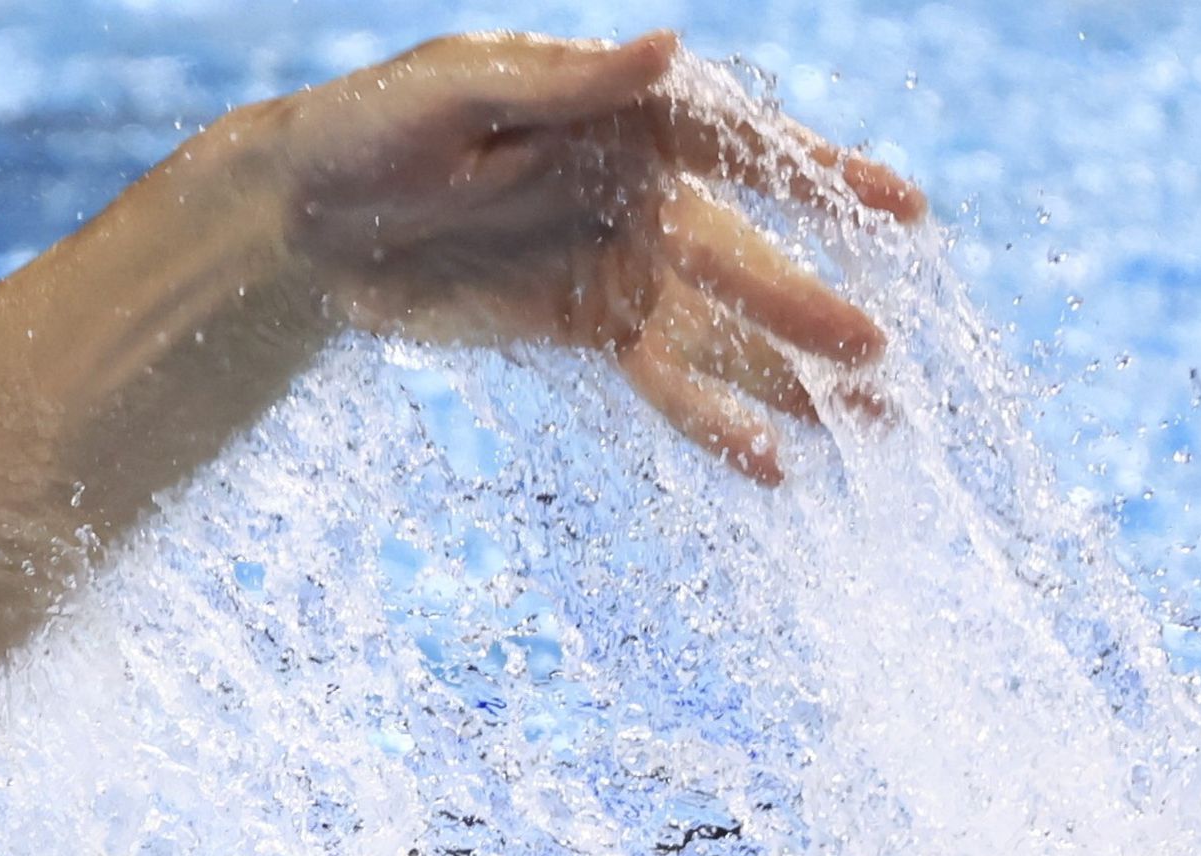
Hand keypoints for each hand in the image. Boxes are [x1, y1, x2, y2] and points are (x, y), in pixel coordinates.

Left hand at [262, 29, 923, 482]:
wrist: (297, 215)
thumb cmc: (372, 125)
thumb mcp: (459, 90)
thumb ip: (567, 83)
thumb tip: (668, 48)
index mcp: (627, 116)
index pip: (745, 144)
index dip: (826, 175)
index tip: (902, 210)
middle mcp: (641, 189)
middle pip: (737, 256)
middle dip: (806, 307)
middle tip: (881, 357)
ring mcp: (617, 263)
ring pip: (716, 329)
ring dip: (787, 377)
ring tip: (873, 428)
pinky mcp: (582, 323)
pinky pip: (658, 377)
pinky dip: (711, 419)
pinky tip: (771, 463)